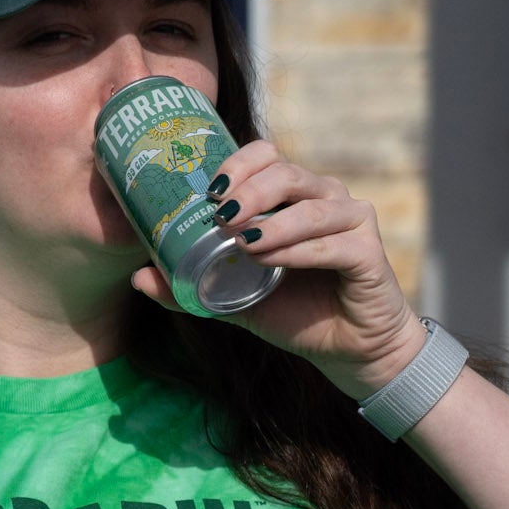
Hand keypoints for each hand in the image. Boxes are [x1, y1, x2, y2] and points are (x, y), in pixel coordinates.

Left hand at [130, 138, 428, 400]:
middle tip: (221, 214)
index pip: (268, 157)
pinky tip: (270, 259)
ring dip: (273, 221)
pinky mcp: (369, 252)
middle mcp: (326, 198)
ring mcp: (352, 221)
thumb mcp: (236, 299)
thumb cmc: (296, 313)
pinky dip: (298, 250)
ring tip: (242, 240)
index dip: (240, 164)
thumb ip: (193, 287)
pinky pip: (332, 244)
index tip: (210, 190)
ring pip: (312, 206)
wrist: (348, 351)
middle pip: (288, 173)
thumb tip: (139, 277)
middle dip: (251, 190)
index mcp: (294, 196)